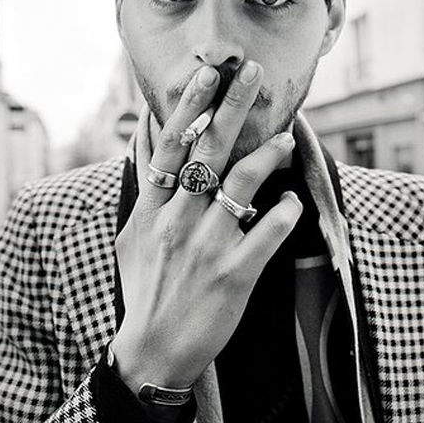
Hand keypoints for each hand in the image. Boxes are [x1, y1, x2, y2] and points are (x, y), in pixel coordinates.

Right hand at [111, 61, 302, 394]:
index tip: (208, 75)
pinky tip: (290, 200)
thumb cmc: (145, 287)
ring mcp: (207, 246)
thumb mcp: (133, 234)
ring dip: (267, 156)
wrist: (151, 349)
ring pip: (240, 186)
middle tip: (252, 74)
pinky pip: (266, 234)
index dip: (191, 107)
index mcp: (154, 208)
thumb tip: (151, 145)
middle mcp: (179, 220)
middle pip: (208, 152)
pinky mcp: (234, 274)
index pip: (172, 146)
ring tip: (287, 136)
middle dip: (232, 108)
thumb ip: (146, 190)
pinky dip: (282, 212)